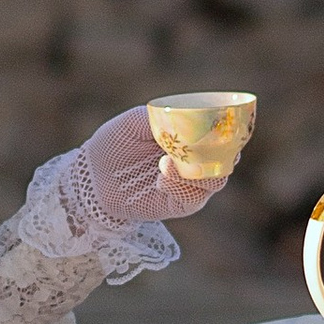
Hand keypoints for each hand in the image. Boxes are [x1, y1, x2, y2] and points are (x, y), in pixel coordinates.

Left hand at [75, 106, 227, 226]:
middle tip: (204, 148)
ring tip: (167, 162)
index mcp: (190, 140)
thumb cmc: (115, 143)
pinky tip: (162, 179)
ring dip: (199, 171)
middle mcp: (194, 163)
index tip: (228, 132)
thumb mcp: (134, 122)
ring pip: (213, 182)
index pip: (221, 139)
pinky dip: (180, 187)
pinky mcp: (175, 204)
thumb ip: (158, 119)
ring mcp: (187, 185)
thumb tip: (182, 120)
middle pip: (224, 162)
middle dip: (221, 156)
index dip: (230, 136)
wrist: (93, 173)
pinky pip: (191, 200)